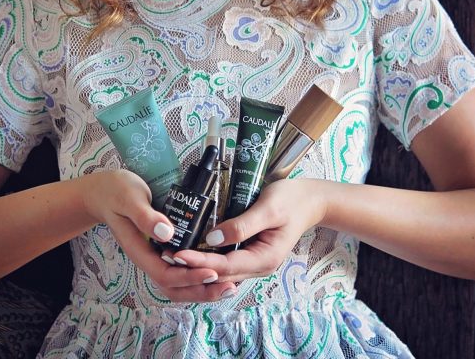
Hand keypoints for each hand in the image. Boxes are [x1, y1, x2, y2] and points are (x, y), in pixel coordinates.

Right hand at [79, 169, 236, 301]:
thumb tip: (168, 234)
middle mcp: (149, 258)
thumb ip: (145, 216)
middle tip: (230, 286)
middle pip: (174, 287)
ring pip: (178, 283)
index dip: (188, 277)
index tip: (212, 272)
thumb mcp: (130, 199)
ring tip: (229, 284)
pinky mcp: (163, 249)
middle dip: (201, 290)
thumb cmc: (117, 192)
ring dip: (202, 287)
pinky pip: (180, 269)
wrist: (104, 191)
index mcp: (140, 250)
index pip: (165, 274)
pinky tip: (218, 269)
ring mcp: (155, 255)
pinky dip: (198, 275)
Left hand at [170, 178, 326, 282]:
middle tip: (165, 257)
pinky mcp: (249, 255)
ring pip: (221, 272)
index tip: (178, 254)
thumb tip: (212, 238)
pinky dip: (207, 260)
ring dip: (197, 267)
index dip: (200, 262)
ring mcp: (254, 263)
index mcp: (265, 259)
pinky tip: (190, 253)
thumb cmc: (290, 200)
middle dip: (192, 268)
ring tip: (171, 257)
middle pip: (220, 273)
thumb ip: (242, 225)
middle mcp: (258, 267)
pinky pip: (225, 263)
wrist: (309, 201)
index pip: (225, 266)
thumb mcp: (268, 209)